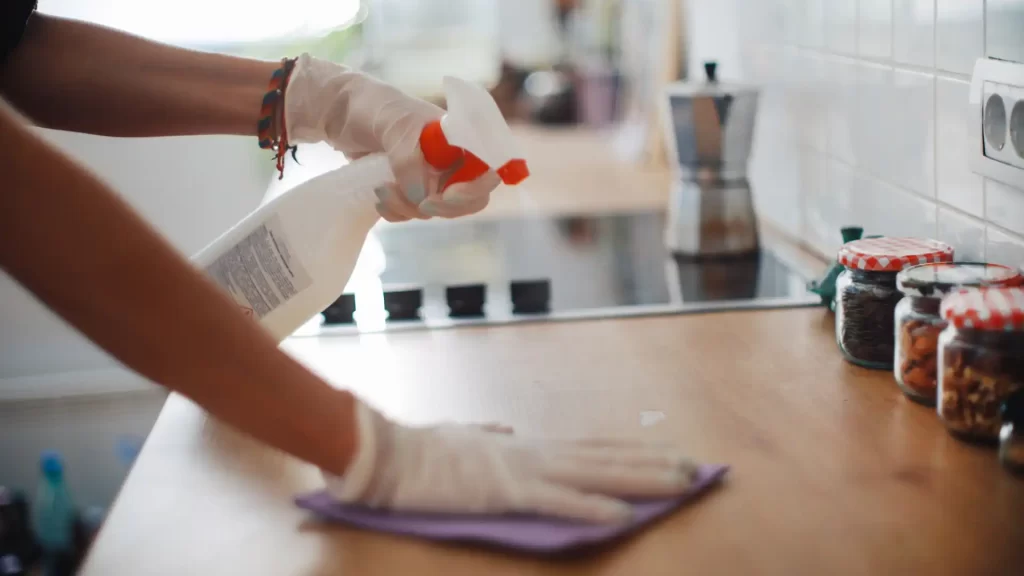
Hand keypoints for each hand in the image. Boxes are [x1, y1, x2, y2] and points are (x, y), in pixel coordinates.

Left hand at [285, 54, 499, 221]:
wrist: (340, 112)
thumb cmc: (373, 106)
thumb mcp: (394, 125)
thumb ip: (410, 159)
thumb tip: (422, 197)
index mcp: (461, 136)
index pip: (488, 169)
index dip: (474, 188)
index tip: (446, 195)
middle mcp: (453, 157)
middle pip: (469, 199)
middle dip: (442, 206)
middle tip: (418, 204)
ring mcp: (433, 175)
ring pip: (438, 210)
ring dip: (410, 208)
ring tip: (382, 190)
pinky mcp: (412, 188)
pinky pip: (416, 213)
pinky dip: (399, 213)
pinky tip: (380, 199)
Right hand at [323, 400, 698, 523]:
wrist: (392, 453)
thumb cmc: (424, 449)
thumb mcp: (463, 438)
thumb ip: (487, 435)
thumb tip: (503, 430)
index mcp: (530, 447)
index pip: (593, 447)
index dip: (633, 452)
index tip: (666, 454)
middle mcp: (538, 453)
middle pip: (608, 458)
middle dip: (654, 465)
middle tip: (696, 469)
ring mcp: (526, 470)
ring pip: (597, 475)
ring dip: (642, 480)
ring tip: (680, 485)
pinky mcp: (508, 492)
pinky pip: (559, 503)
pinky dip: (594, 509)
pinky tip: (624, 517)